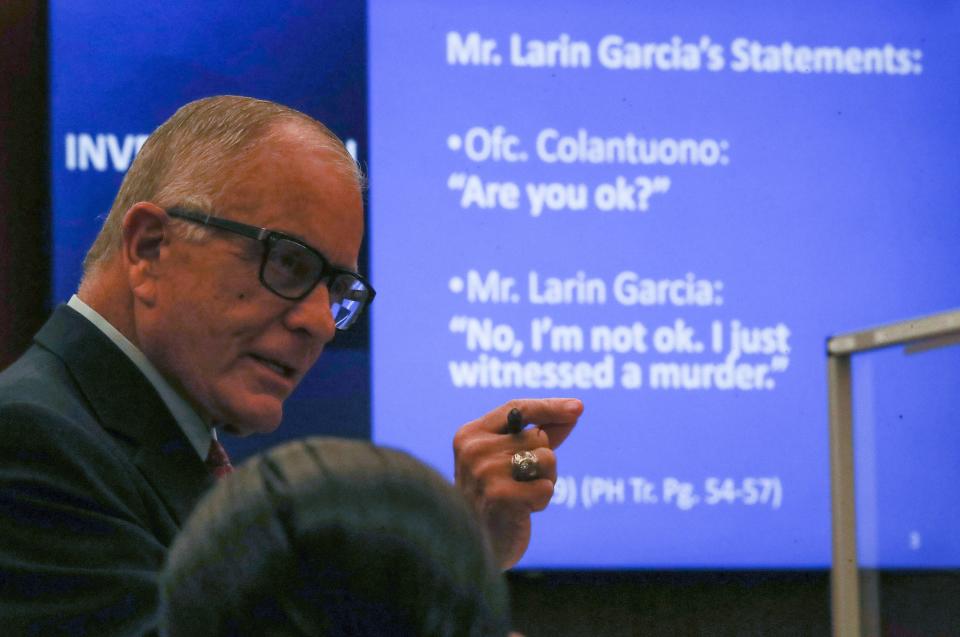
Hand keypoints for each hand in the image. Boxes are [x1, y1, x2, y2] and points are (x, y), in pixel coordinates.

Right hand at [453, 398, 582, 569]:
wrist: (474, 550)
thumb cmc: (496, 500)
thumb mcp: (512, 460)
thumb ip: (539, 434)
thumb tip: (575, 410)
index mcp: (470, 435)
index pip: (516, 408)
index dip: (549, 407)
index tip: (579, 407)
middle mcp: (473, 449)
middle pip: (538, 437)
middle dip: (543, 462)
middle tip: (522, 484)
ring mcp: (484, 472)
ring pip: (546, 459)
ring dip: (544, 481)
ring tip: (521, 498)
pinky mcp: (499, 496)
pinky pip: (546, 487)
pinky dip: (542, 501)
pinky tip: (521, 512)